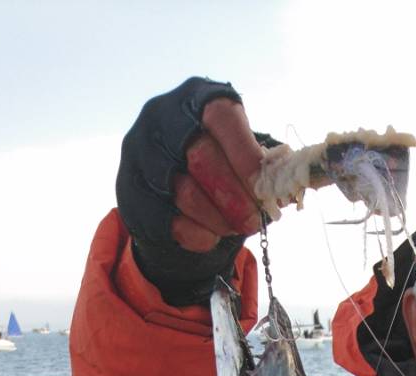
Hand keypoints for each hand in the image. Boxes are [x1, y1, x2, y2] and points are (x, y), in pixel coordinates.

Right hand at [116, 78, 268, 304]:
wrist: (171, 189)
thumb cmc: (219, 166)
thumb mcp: (240, 154)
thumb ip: (262, 165)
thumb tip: (286, 186)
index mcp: (195, 99)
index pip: (220, 117)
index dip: (245, 155)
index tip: (264, 187)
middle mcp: (161, 117)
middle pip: (200, 157)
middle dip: (234, 196)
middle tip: (254, 220)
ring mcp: (139, 152)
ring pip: (183, 192)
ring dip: (218, 218)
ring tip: (235, 228)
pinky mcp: (129, 190)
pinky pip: (167, 220)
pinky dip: (197, 235)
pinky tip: (212, 236)